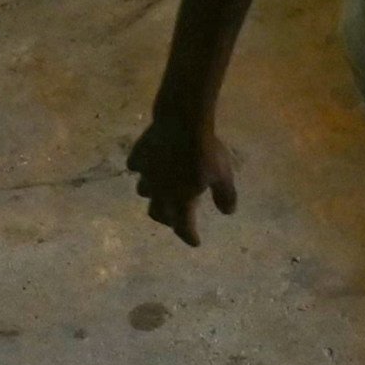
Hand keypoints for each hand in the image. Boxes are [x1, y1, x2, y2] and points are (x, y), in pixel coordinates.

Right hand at [124, 107, 237, 245]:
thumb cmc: (205, 151)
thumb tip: (228, 212)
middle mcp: (159, 191)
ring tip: (159, 191)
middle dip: (167, 219)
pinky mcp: (139, 155)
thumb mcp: (223, 175)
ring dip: (152, 195)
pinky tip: (147, 165)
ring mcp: (146, 173)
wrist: (183, 122)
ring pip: (143, 192)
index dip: (189, 236)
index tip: (195, 242)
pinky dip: (141, 169)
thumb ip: (225, 195)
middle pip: (158, 213)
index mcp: (180, 200)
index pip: (183, 226)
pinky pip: (136, 166)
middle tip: (175, 219)